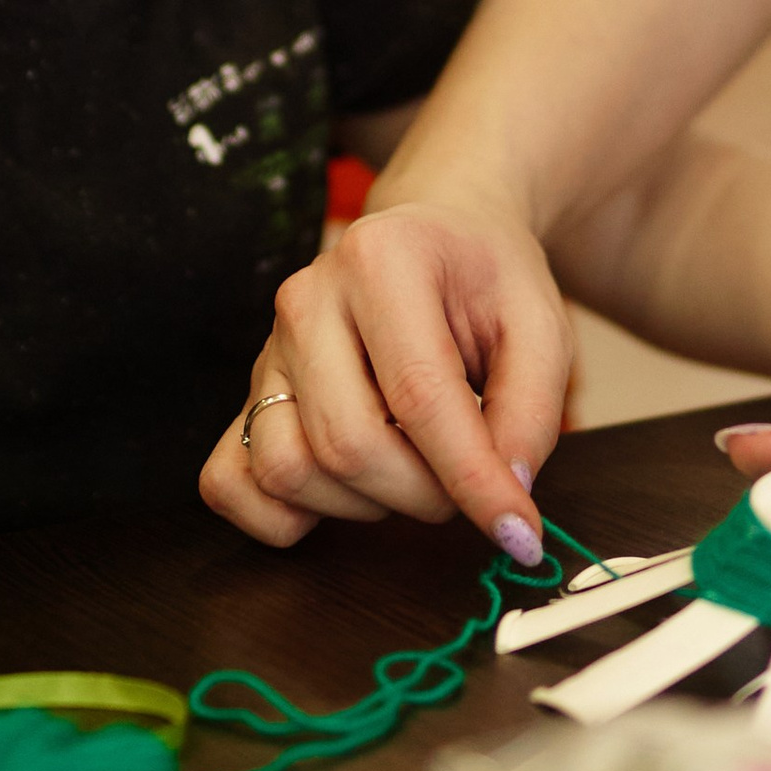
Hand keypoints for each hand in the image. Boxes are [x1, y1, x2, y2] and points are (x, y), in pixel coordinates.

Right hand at [198, 194, 574, 562]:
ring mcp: (268, 348)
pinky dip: (282, 514)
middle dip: (422, 493)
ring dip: (361, 503)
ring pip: (287, 470)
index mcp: (382, 258)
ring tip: (409, 465)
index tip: (518, 532)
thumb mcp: (540, 328)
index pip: (419, 394)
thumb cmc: (486, 281)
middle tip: (463, 481)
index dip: (472, 477)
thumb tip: (505, 501)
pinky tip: (344, 491)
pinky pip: (230, 482)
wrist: (437, 239)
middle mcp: (308, 298)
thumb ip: (530, 413)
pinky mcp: (248, 394)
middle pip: (347, 444)